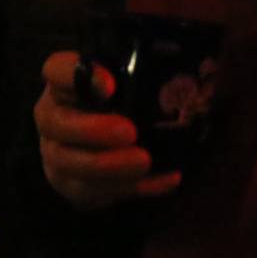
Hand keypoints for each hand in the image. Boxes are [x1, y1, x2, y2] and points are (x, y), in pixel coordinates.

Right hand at [34, 51, 179, 208]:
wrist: (100, 154)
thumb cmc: (123, 109)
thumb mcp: (130, 85)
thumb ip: (147, 75)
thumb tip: (203, 65)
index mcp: (65, 86)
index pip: (56, 70)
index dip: (75, 75)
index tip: (110, 84)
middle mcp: (52, 119)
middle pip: (56, 123)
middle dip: (91, 129)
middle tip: (129, 131)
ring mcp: (57, 155)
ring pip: (69, 162)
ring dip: (107, 164)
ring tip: (144, 161)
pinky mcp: (71, 186)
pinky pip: (95, 192)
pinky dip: (134, 189)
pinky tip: (167, 180)